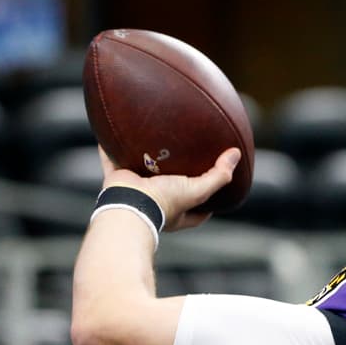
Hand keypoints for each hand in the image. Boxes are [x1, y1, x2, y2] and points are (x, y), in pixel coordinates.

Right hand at [98, 146, 239, 231]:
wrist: (129, 205)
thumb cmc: (164, 203)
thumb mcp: (198, 191)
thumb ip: (219, 175)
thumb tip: (236, 154)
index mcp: (177, 211)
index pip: (198, 210)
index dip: (208, 202)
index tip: (215, 188)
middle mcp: (156, 202)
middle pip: (168, 187)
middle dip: (174, 177)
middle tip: (182, 160)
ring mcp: (136, 190)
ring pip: (140, 171)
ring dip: (143, 159)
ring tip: (151, 142)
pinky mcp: (117, 178)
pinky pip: (111, 159)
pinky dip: (109, 148)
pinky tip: (111, 133)